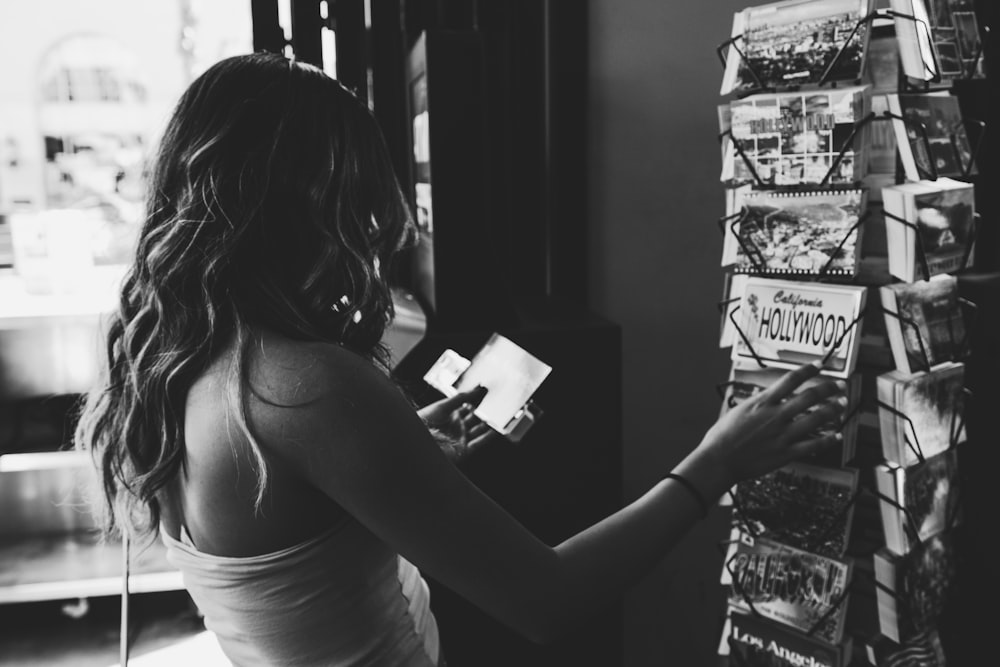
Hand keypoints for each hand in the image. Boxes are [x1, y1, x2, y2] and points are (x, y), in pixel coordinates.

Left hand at [418, 386, 499, 462]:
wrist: (416, 440)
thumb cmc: (424, 421)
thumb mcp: (444, 405)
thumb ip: (462, 397)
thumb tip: (477, 387)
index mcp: (448, 415)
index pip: (466, 407)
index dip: (475, 401)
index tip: (487, 393)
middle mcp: (455, 427)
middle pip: (473, 418)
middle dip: (483, 412)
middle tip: (495, 403)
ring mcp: (459, 438)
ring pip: (478, 431)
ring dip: (488, 424)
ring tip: (499, 415)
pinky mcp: (462, 449)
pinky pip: (478, 443)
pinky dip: (487, 437)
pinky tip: (496, 430)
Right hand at [698, 361, 847, 484]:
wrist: (718, 460)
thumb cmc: (722, 437)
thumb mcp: (737, 410)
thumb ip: (756, 402)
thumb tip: (766, 394)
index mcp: (762, 403)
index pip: (791, 380)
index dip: (809, 370)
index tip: (820, 365)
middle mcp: (775, 416)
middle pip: (809, 396)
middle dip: (829, 388)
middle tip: (840, 385)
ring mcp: (782, 435)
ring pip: (816, 418)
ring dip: (832, 410)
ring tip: (842, 405)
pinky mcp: (785, 453)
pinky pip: (812, 445)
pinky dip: (828, 440)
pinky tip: (837, 436)